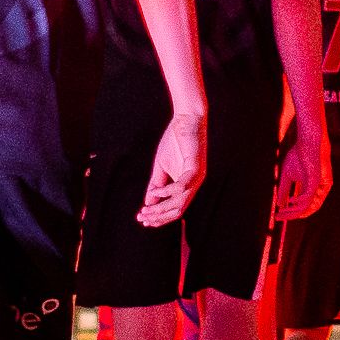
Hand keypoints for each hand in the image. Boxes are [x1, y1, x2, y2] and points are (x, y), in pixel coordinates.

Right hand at [138, 109, 205, 226]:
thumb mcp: (161, 167)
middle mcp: (194, 185)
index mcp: (187, 186)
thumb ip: (156, 185)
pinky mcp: (196, 167)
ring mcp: (196, 177)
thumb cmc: (175, 142)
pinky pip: (181, 186)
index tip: (142, 220)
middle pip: (178, 211)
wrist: (186, 120)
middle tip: (142, 218)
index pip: (175, 209)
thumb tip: (148, 203)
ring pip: (180, 203)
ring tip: (146, 210)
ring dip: (161, 208)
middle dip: (159, 217)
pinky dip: (166, 192)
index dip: (159, 217)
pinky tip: (154, 192)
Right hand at [274, 118, 330, 223]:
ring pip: (308, 206)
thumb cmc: (299, 156)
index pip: (299, 206)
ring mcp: (319, 188)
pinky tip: (291, 201)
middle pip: (304, 209)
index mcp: (309, 190)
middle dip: (291, 215)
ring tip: (283, 212)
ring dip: (294, 211)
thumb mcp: (288, 175)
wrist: (309, 142)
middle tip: (279, 217)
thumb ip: (284, 190)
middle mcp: (316, 192)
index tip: (276, 216)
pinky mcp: (319, 182)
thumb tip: (279, 205)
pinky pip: (311, 197)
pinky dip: (300, 201)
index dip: (288, 211)